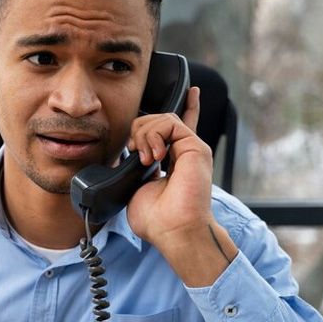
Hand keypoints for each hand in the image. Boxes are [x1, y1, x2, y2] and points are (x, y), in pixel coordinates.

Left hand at [124, 86, 214, 242]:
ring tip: (145, 158)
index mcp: (176, 161)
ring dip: (144, 134)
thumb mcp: (137, 188)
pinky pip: (171, 123)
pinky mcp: (196, 148)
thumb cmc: (157, 219)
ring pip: (163, 119)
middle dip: (139, 130)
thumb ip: (135, 168)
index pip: (179, 128)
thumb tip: (126, 157)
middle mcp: (186, 153)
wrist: (174, 231)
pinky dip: (155, 135)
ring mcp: (193, 149)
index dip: (187, 107)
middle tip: (134, 153)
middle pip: (160, 121)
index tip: (189, 91)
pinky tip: (154, 155)